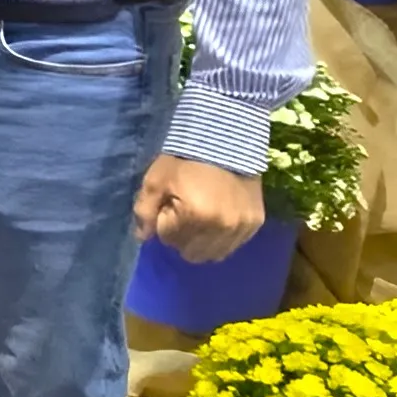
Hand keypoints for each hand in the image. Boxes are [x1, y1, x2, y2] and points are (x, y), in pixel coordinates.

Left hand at [135, 154, 267, 262]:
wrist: (224, 141)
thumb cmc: (184, 160)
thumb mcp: (155, 181)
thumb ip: (144, 211)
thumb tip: (142, 237)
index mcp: (194, 217)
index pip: (168, 239)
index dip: (164, 222)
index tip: (170, 205)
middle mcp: (220, 227)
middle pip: (191, 252)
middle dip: (182, 237)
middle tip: (184, 215)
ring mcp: (240, 228)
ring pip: (213, 254)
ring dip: (202, 242)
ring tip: (201, 218)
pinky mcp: (254, 224)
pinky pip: (233, 245)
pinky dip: (222, 239)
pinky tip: (218, 220)